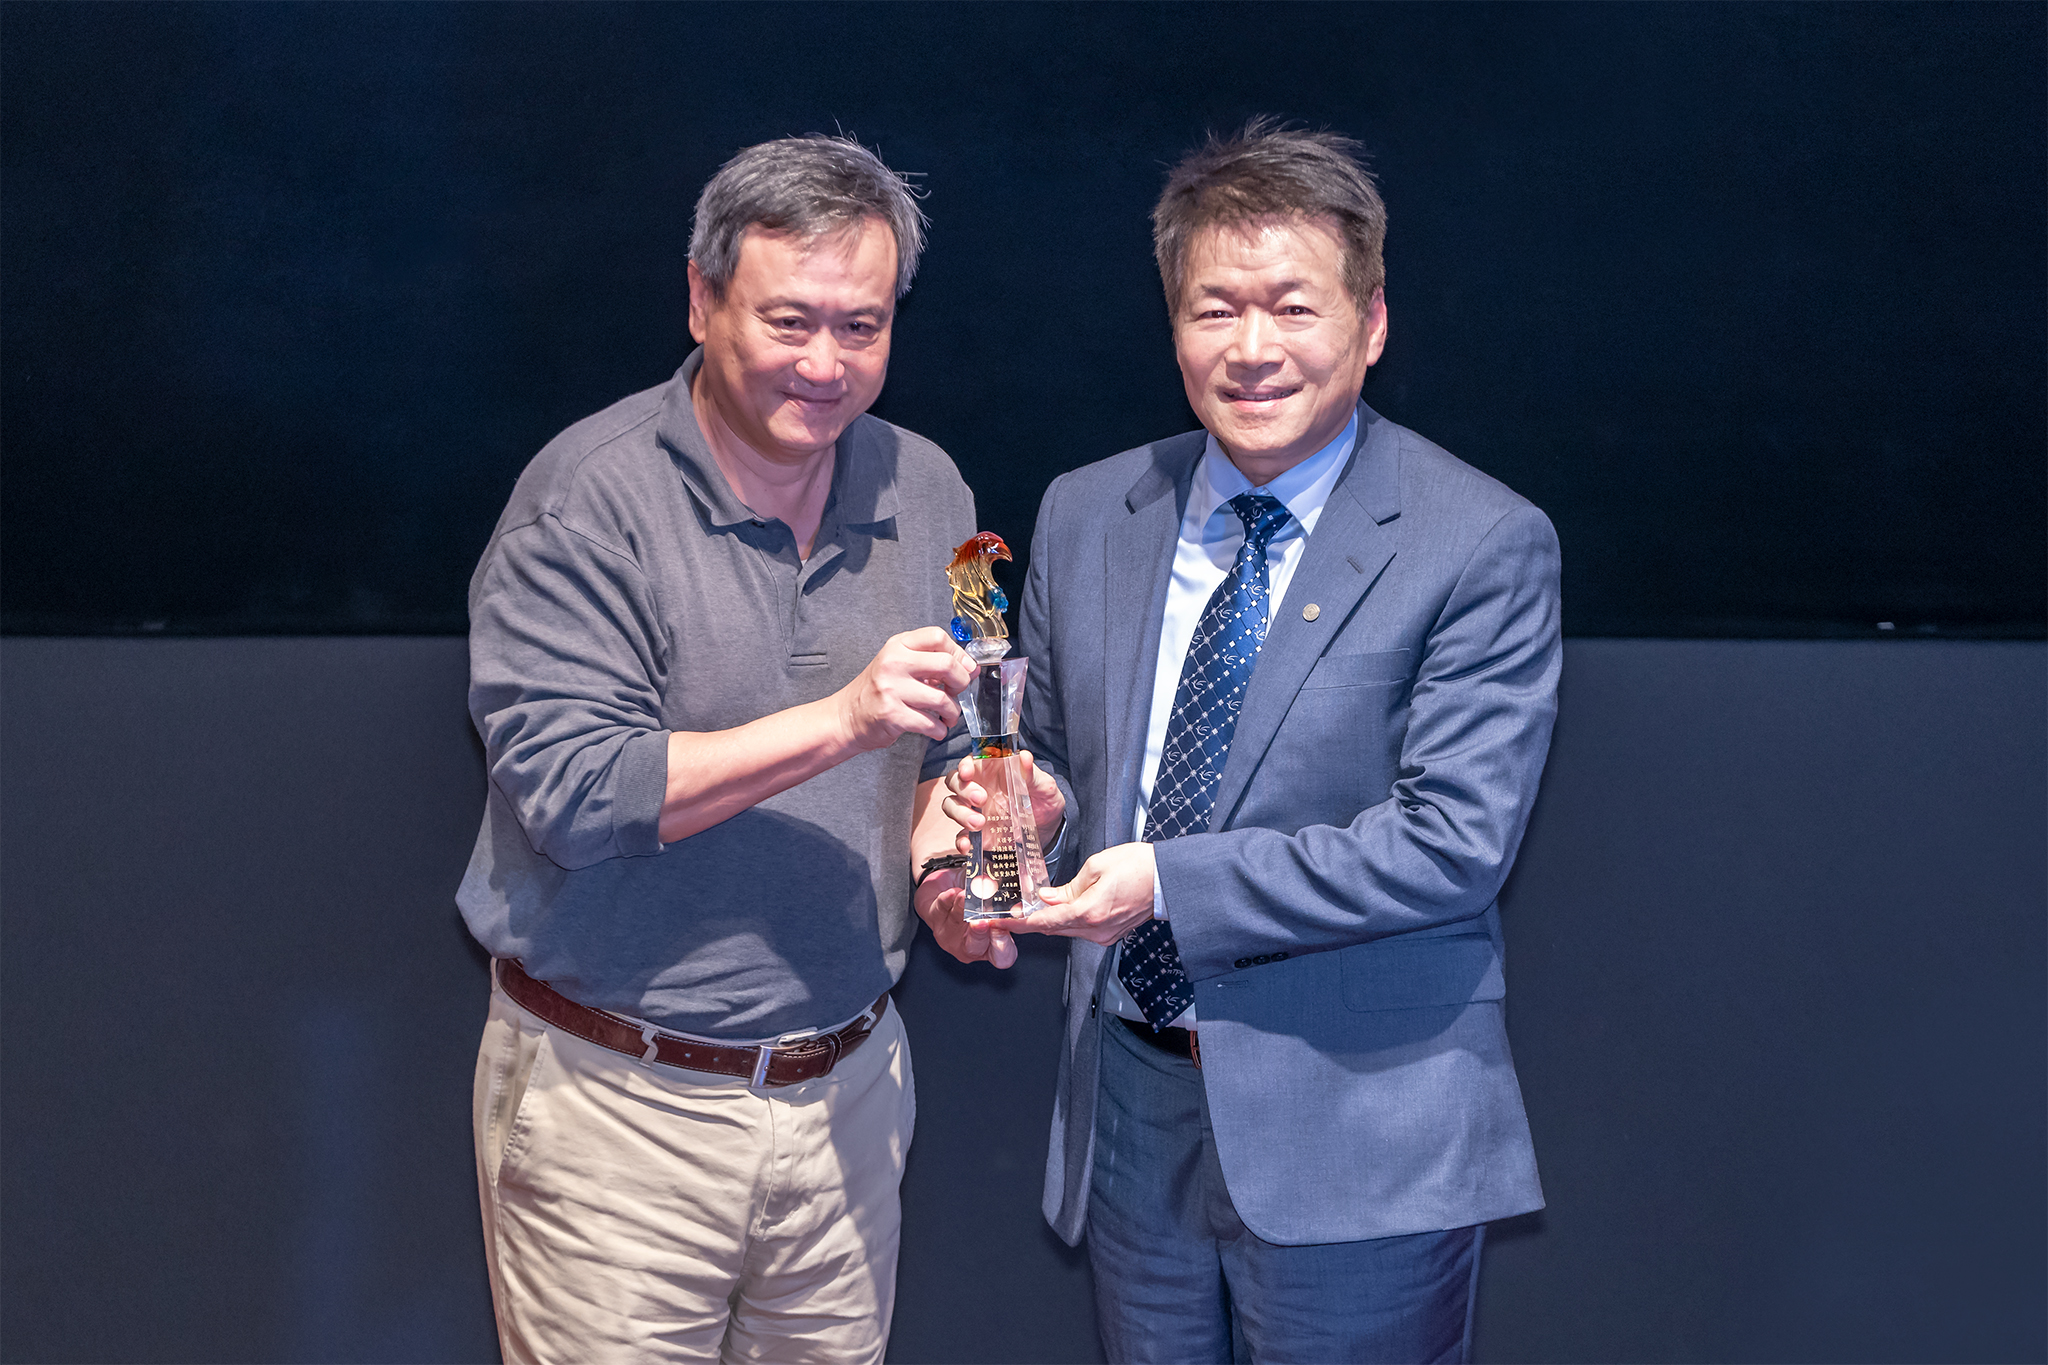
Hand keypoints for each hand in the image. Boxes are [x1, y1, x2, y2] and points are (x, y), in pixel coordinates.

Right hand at [835, 628, 974, 750]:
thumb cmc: (878, 690)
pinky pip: (930, 723)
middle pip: (946, 664)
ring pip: (942, 699)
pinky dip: (940, 729)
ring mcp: (891, 689)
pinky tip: (935, 728)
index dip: (959, 653)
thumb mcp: (900, 664)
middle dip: (961, 682)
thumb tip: (971, 668)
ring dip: (952, 712)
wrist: (847, 715)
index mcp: (897, 645)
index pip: (937, 637)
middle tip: (957, 692)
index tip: (965, 667)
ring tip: (947, 715)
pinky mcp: (892, 715)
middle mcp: (893, 663)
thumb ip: (932, 662)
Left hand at [913, 869, 1018, 968]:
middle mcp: (969, 945)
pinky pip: (940, 910)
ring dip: (962, 909)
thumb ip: (1010, 900)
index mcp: (990, 946)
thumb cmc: (976, 899)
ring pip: (956, 924)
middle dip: (979, 934)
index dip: (1003, 945)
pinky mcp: (934, 918)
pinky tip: (952, 893)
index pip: (1002, 956)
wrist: (948, 888)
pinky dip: (947, 901)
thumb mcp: (996, 902)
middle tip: (983, 921)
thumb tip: (1028, 885)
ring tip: (966, 896)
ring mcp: (949, 935)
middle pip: (975, 947)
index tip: (1004, 928)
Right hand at [941, 750, 1065, 853]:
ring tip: (979, 823)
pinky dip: (960, 840)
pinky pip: (960, 835)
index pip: (972, 761)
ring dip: (960, 813)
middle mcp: (978, 787)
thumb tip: (1025, 757)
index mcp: (993, 770)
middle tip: (981, 799)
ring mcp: (974, 810)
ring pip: (951, 805)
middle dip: (963, 789)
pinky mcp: (976, 832)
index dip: (965, 764)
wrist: (1049, 830)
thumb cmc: (1043, 800)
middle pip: (955, 781)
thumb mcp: (1044, 786)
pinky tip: (967, 844)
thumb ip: (1032, 774)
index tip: (968, 771)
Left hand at [1005, 842, 1156, 944]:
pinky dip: (1066, 920)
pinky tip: (1060, 908)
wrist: (1169, 879)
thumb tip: (1047, 898)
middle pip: (1051, 929)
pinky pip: (1080, 929)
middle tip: (1008, 912)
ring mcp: (1104, 934)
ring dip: (1048, 920)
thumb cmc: (1139, 867)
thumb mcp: (1096, 867)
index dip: (1017, 923)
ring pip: (1065, 929)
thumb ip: (1067, 887)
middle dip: (1028, 921)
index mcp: (1088, 912)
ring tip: (1032, 906)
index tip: (997, 923)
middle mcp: (1095, 929)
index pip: (1043, 923)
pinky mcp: (1111, 933)